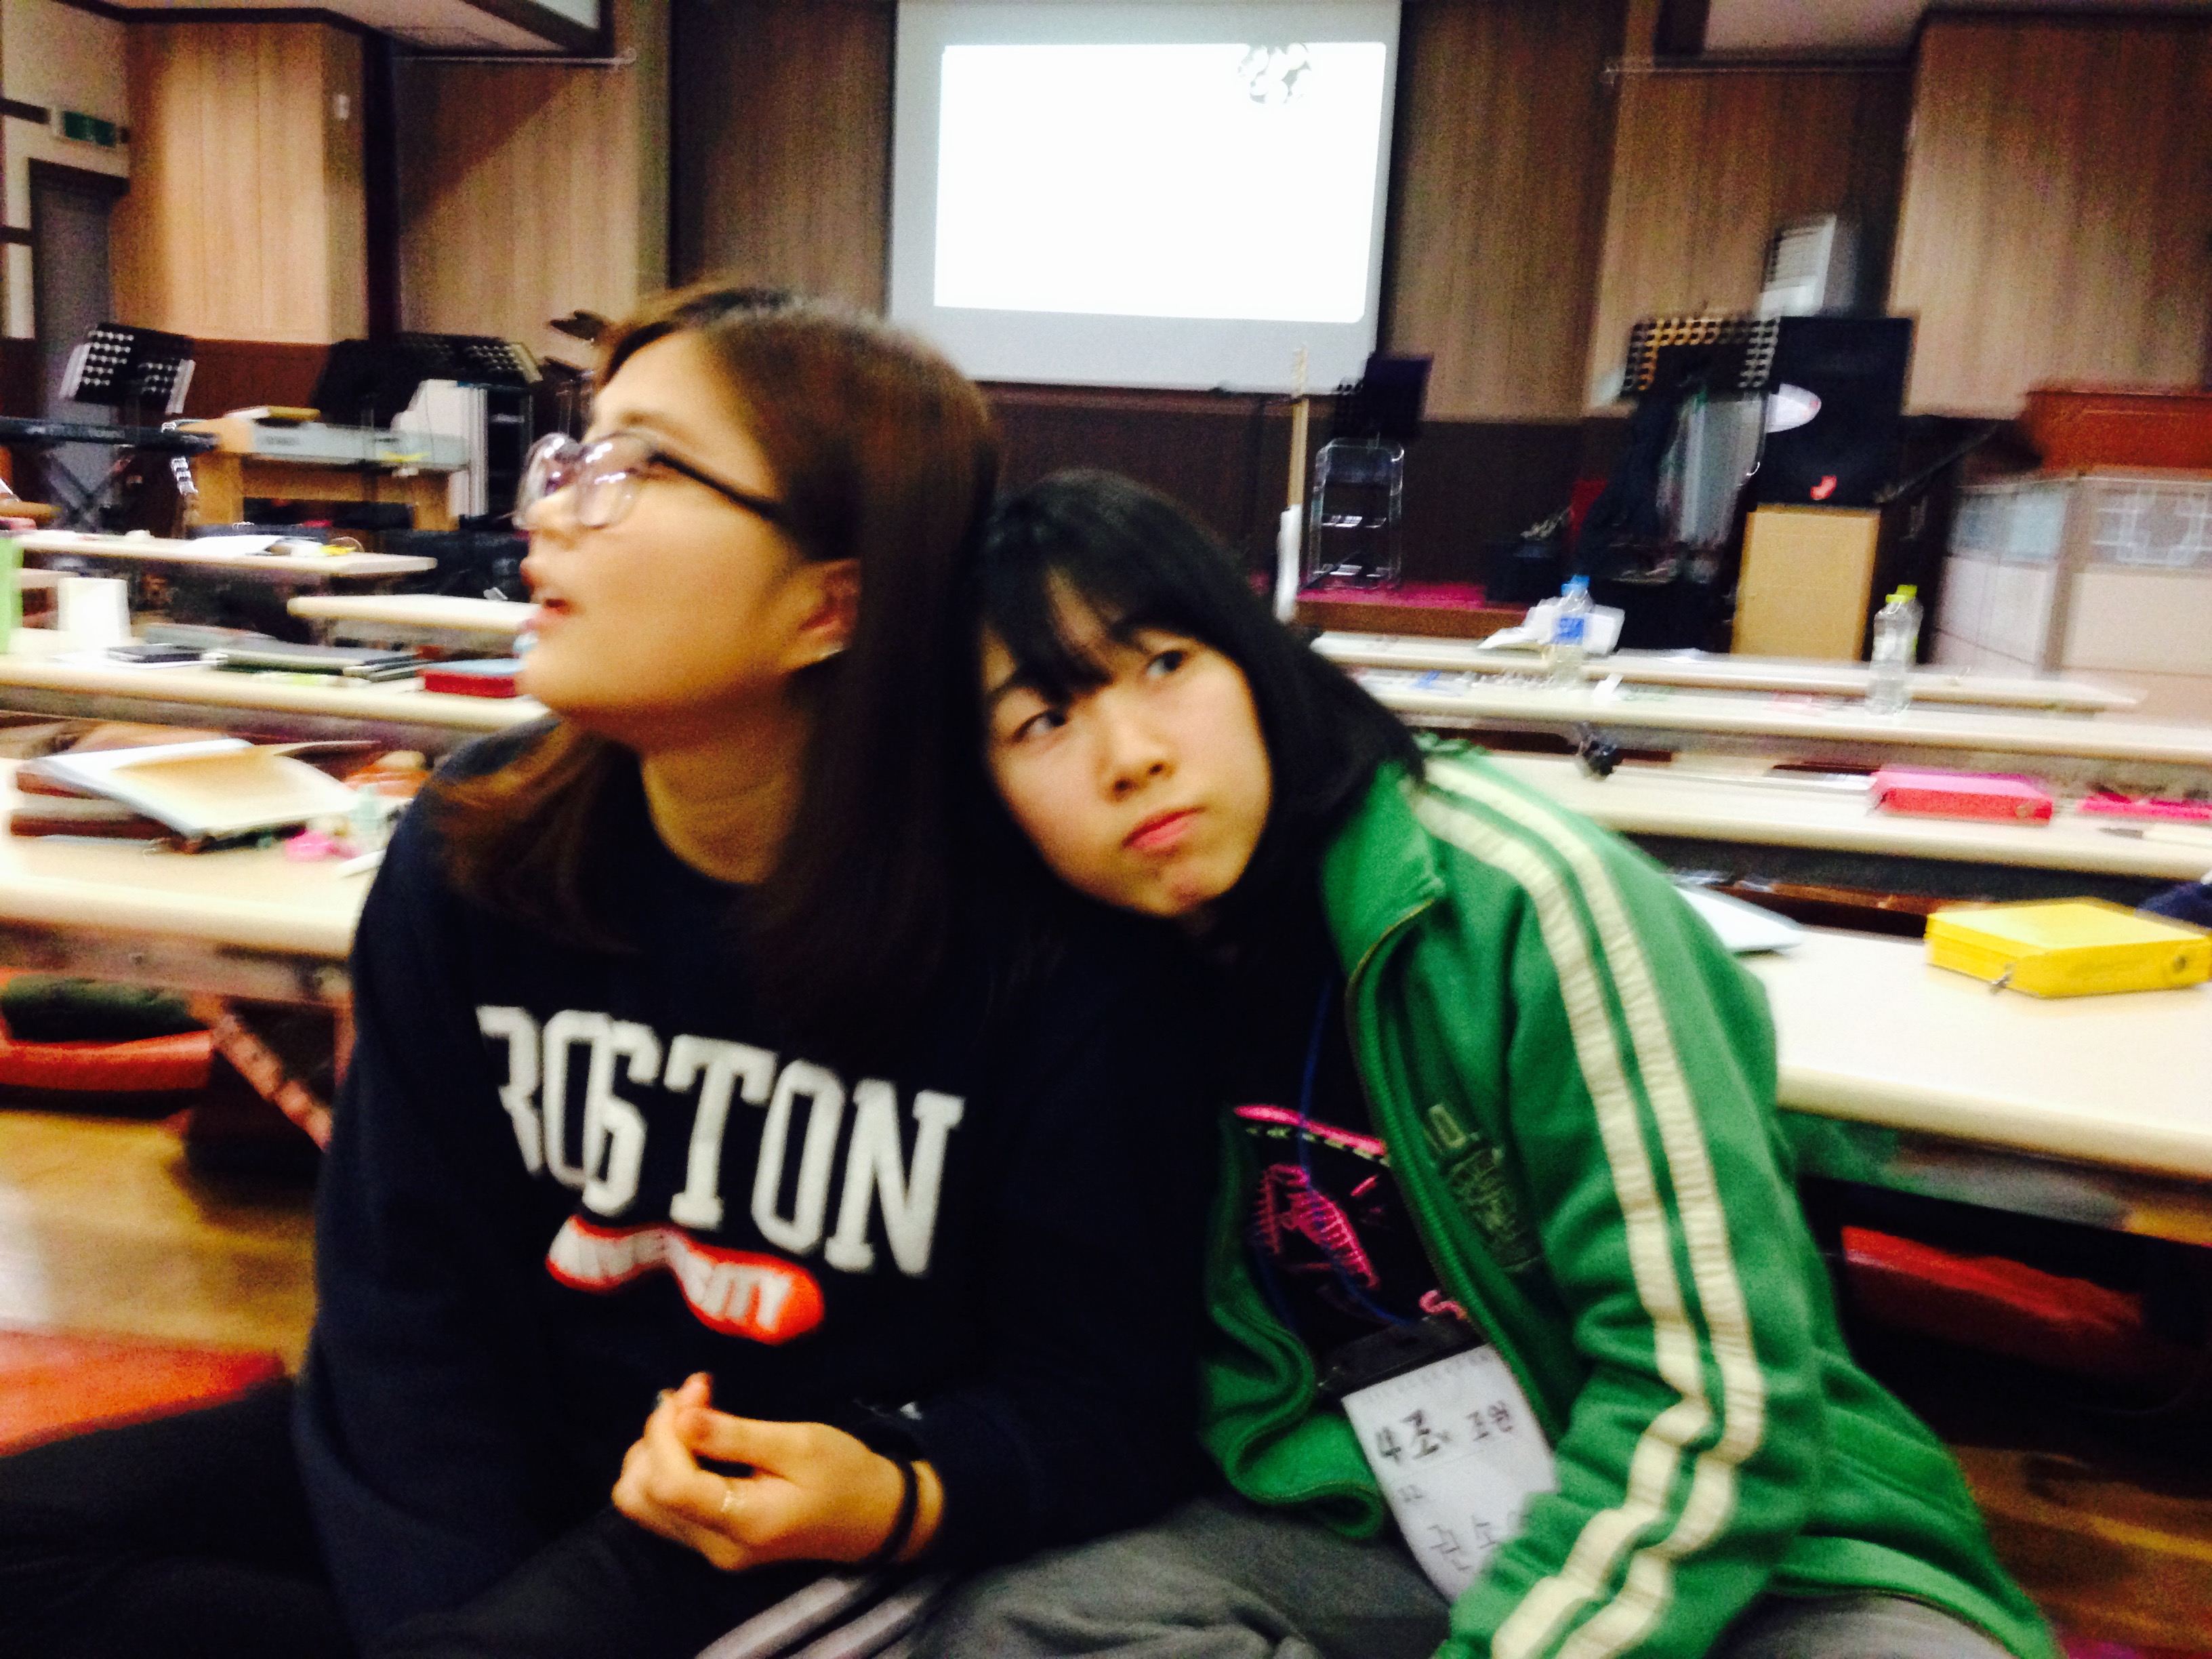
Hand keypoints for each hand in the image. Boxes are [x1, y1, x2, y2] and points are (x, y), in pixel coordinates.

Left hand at [612, 1374, 941, 1572]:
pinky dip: (665, 1467)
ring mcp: (709, 1549)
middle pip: (641, 1495)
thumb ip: (735, 1434)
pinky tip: (694, 1440)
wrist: (875, 1519)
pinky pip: (662, 1506)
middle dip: (655, 1437)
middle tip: (694, 1397)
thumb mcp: (799, 1445)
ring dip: (654, 1452)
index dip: (665, 1430)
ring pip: (641, 1504)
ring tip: (693, 1416)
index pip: (667, 1483)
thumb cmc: (845, 1475)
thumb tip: (680, 1416)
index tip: (694, 1387)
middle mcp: (714, 1546)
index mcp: (739, 1523)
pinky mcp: (711, 1541)